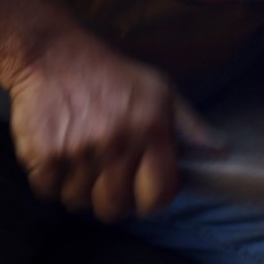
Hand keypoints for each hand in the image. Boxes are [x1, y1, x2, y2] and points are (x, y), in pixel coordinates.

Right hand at [8, 28, 225, 220]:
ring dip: (80, 187)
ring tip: (82, 154)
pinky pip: (49, 192)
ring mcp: (79, 150)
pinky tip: (60, 149)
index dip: (151, 198)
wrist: (53, 55)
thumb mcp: (160, 90)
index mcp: (151, 127)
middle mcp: (117, 140)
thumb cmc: (113, 76)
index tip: (144, 187)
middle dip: (112, 196)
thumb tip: (219, 152)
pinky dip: (52, 179)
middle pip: (115, 208)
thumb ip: (189, 126)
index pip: (158, 195)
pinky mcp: (44, 154)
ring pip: (79, 202)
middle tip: (108, 172)